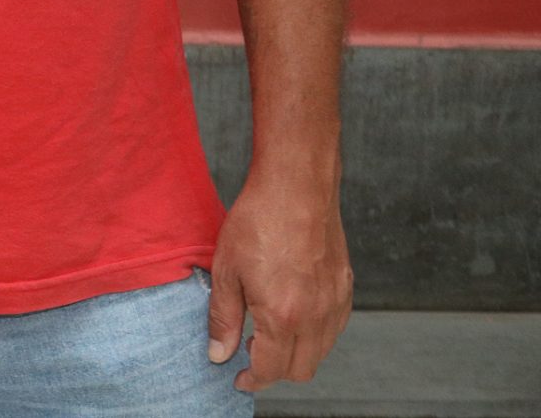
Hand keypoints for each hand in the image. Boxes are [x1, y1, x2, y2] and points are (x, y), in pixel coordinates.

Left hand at [206, 170, 351, 390]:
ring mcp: (336, 303)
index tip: (238, 377)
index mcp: (283, 315)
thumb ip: (223, 317)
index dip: (252, 379)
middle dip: (274, 371)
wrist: (297, 187)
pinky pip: (333, 328)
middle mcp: (317, 316)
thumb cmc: (258, 221)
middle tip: (249, 353)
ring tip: (267, 332)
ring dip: (296, 353)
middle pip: (301, 369)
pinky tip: (291, 313)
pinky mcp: (346, 289)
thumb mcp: (226, 270)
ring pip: (321, 352)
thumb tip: (219, 353)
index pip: (271, 368)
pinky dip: (314, 333)